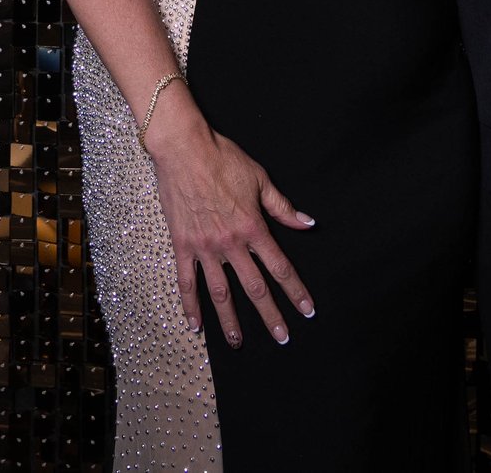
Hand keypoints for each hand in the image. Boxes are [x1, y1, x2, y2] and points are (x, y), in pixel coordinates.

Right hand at [145, 109, 315, 346]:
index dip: (295, 291)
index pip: (280, 267)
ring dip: (230, 320)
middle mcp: (230, 243)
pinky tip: (195, 325)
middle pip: (255, 287)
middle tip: (282, 337)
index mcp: (252, 227)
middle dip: (270, 315)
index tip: (307, 310)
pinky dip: (190, 305)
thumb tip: (308, 223)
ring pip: (220, 292)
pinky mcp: (182, 245)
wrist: (184, 149)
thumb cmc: (222, 158)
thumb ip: (283, 207)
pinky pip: (186, 281)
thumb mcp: (260, 179)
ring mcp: (205, 247)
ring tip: (238, 342)